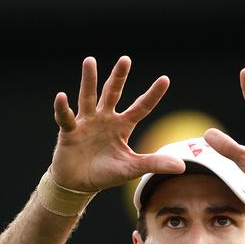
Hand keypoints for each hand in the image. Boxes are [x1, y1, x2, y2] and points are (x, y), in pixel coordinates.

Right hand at [50, 56, 184, 192]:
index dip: (152, 95)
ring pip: (88, 97)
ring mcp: (86, 123)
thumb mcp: (132, 169)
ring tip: (90, 61)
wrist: (78, 184)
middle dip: (119, 77)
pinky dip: (63, 108)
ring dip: (89, 80)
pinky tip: (62, 96)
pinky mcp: (69, 131)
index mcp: (122, 126)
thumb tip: (182, 166)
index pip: (141, 107)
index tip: (165, 79)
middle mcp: (105, 119)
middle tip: (126, 59)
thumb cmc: (105, 173)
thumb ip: (154, 164)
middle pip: (112, 93)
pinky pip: (66, 117)